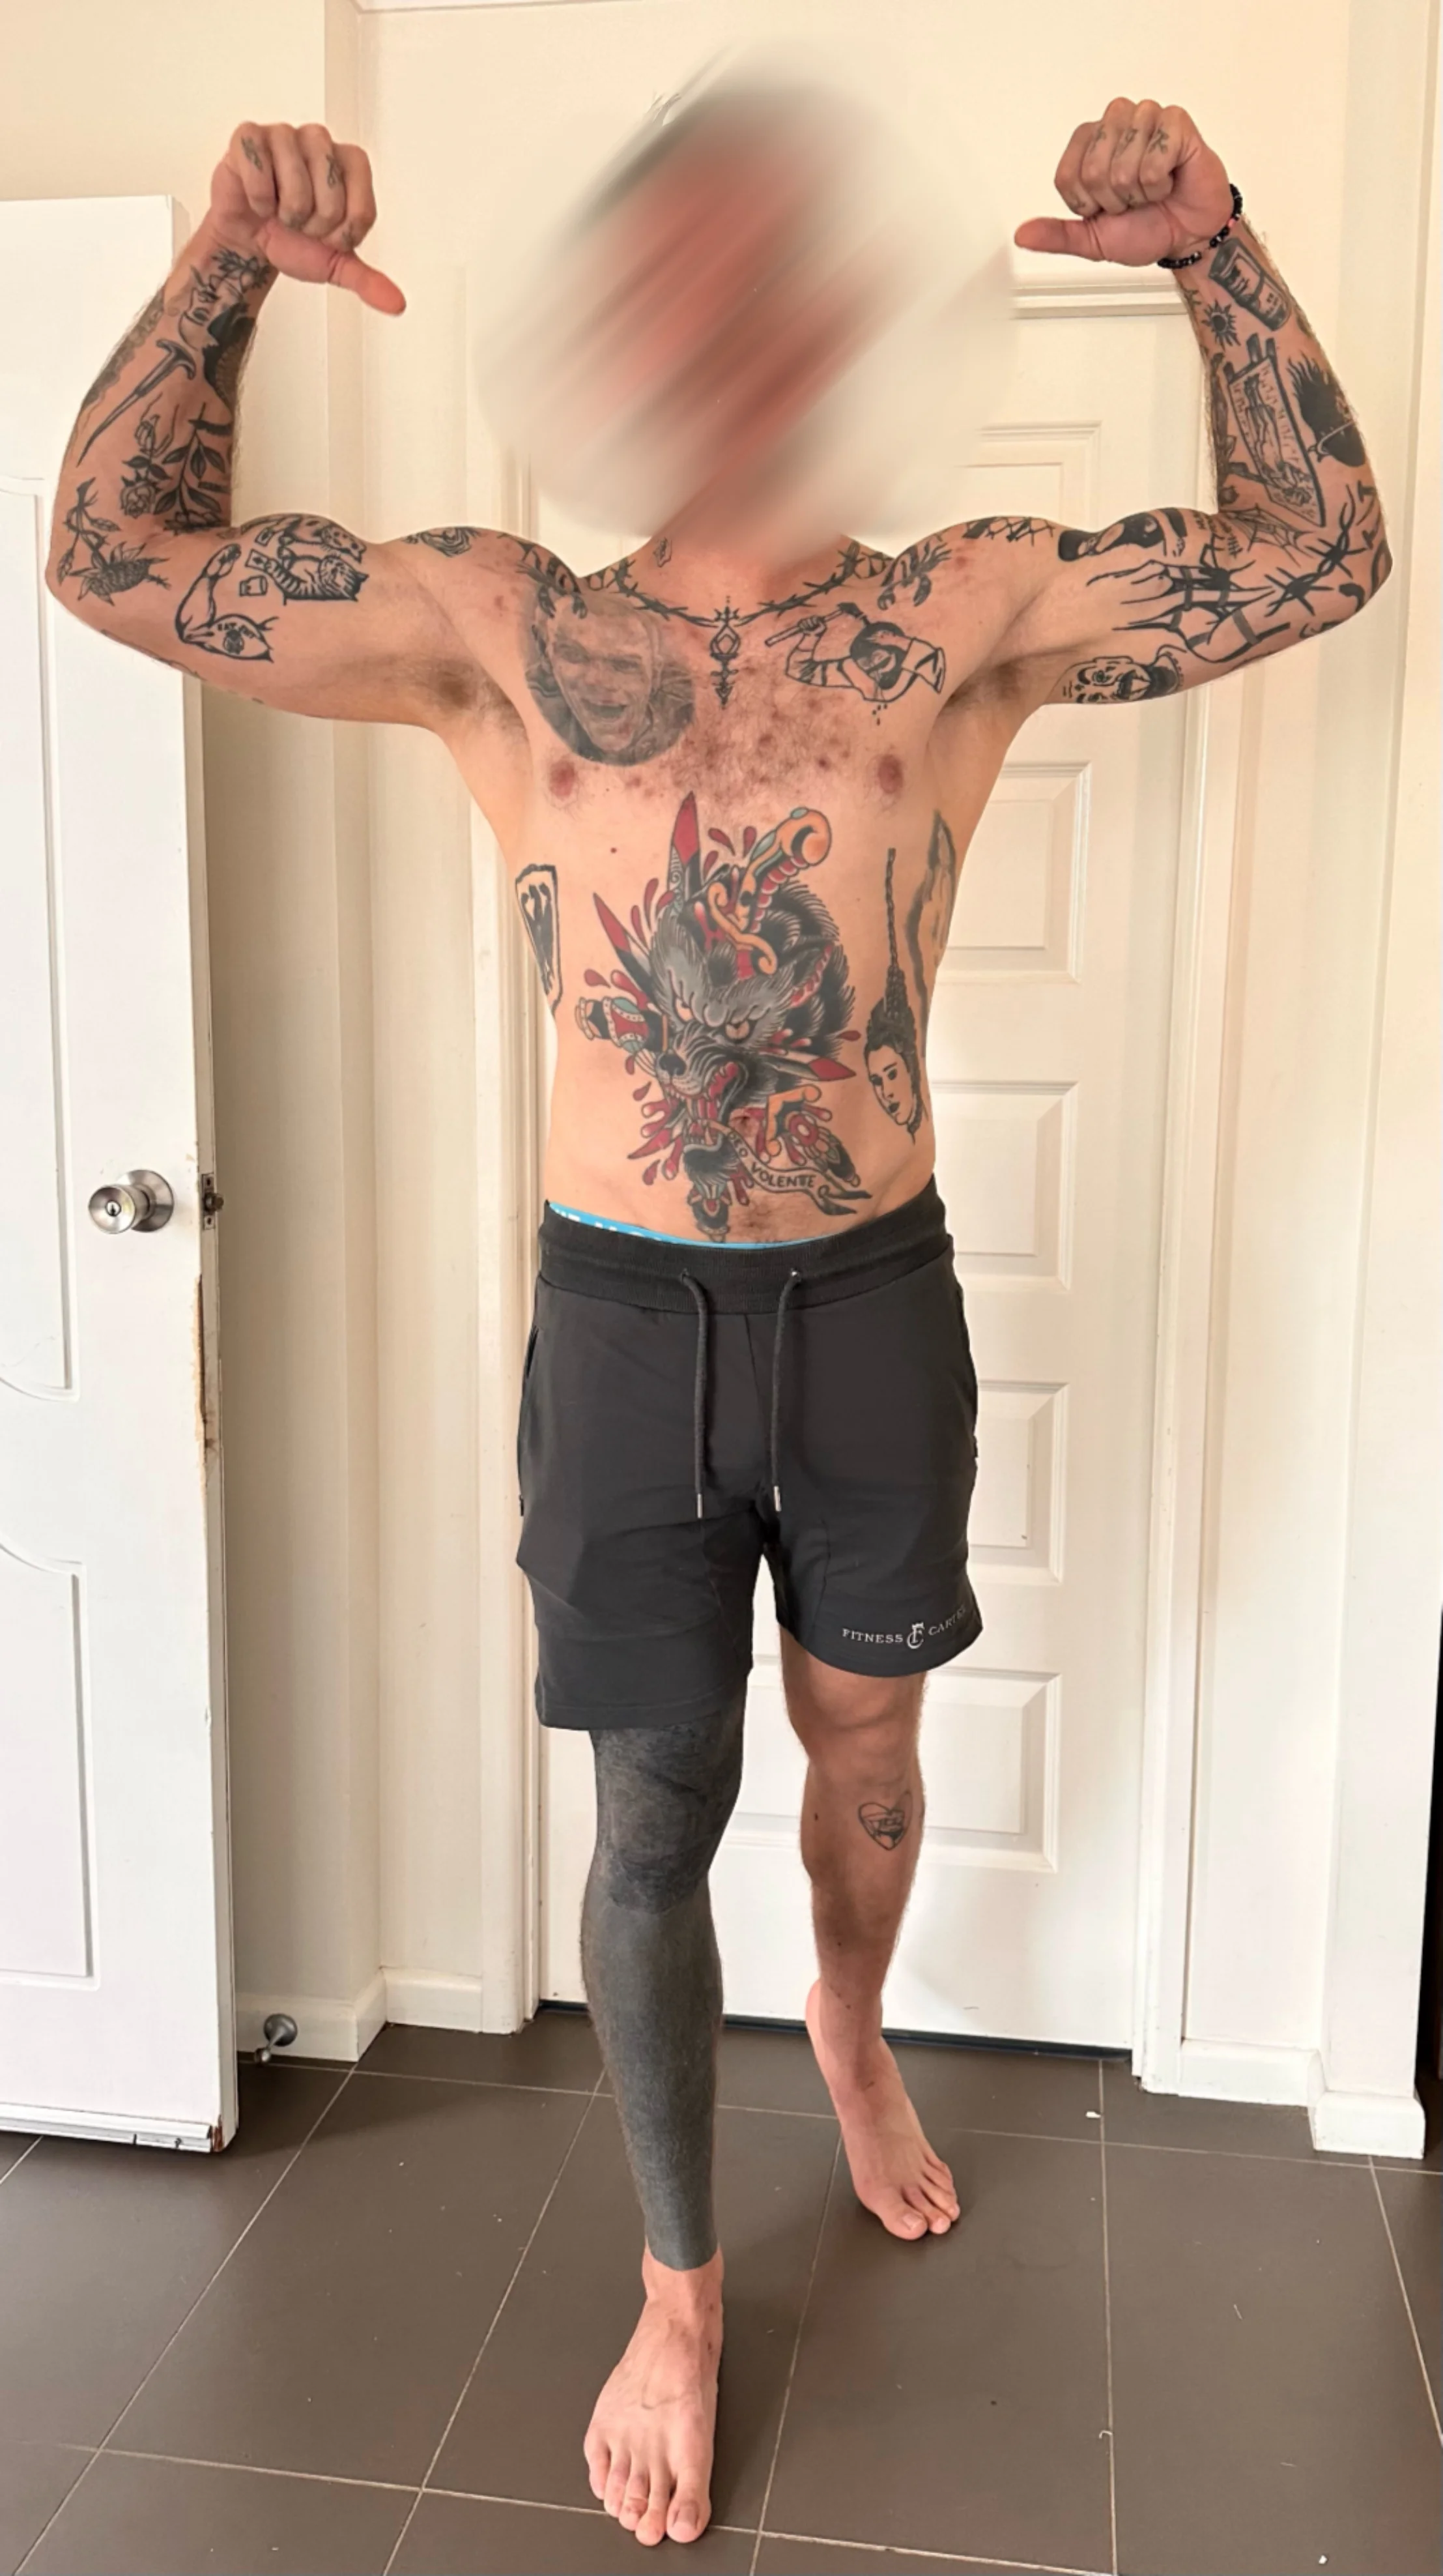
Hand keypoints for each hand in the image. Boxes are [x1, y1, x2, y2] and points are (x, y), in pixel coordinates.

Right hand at [209, 122, 403, 313]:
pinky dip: (258, 198)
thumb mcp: (335, 262)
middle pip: (331, 196)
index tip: (326, 234)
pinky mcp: (249, 137)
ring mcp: (285, 135)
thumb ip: (368, 280)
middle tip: (299, 222)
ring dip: (286, 213)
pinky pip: (260, 170)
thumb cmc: (292, 238)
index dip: (341, 235)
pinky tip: (258, 199)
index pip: (362, 209)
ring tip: (279, 210)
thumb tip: (396, 304)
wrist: (250, 241)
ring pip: (296, 184)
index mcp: (349, 163)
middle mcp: (320, 141)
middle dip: (313, 225)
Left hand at [1015, 101, 1231, 266]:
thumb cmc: (1145, 228)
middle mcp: (1114, 122)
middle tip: (1134, 198)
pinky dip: (1161, 182)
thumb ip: (1056, 235)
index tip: (1107, 207)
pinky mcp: (1175, 121)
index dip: (1088, 203)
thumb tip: (1022, 235)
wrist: (1187, 234)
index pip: (1068, 175)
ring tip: (1153, 188)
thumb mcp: (1092, 239)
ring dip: (1140, 192)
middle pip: (1094, 170)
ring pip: (1124, 166)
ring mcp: (1145, 117)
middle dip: (1115, 199)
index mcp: (1089, 142)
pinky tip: (1170, 177)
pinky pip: (1154, 159)